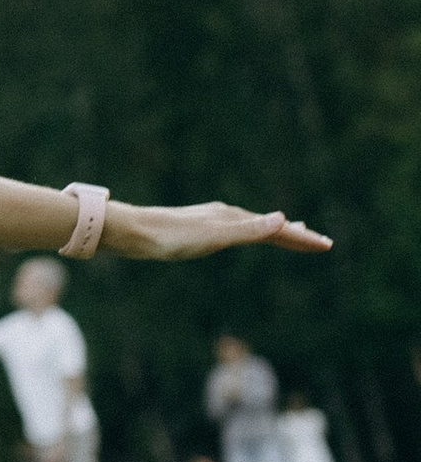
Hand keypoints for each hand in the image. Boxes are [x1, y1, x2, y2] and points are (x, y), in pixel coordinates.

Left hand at [106, 202, 332, 262]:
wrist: (134, 233)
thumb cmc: (173, 238)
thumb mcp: (214, 237)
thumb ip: (248, 230)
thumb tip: (283, 218)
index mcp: (233, 219)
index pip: (277, 230)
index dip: (302, 238)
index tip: (327, 245)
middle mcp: (225, 215)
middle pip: (268, 226)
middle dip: (294, 234)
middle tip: (319, 241)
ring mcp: (211, 220)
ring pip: (252, 225)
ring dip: (275, 231)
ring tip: (290, 232)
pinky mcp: (197, 227)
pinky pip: (235, 229)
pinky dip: (251, 231)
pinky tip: (243, 233)